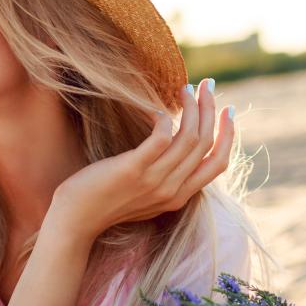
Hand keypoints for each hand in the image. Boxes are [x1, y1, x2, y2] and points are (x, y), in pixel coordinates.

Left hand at [48, 78, 234, 243]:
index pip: (218, 163)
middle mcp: (172, 190)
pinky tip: (155, 110)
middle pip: (205, 143)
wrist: (76, 220)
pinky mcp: (133, 169)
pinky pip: (161, 137)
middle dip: (211, 109)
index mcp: (179, 197)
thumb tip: (175, 142)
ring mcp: (154, 181)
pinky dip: (163, 118)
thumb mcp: (146, 194)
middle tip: (208, 85)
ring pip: (188, 137)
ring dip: (191, 107)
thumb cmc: (106, 201)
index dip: (228, 134)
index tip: (229, 110)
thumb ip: (165, 175)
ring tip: (185, 88)